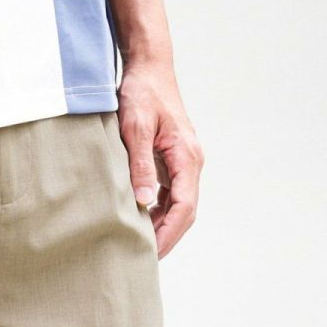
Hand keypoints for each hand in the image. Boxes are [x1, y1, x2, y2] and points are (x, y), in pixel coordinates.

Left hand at [117, 60, 203, 258]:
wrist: (149, 68)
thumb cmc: (142, 93)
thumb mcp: (135, 128)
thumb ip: (140, 165)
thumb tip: (142, 202)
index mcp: (187, 157)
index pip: (184, 208)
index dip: (169, 234)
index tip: (152, 253)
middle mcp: (190, 163)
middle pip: (184, 212)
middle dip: (166, 237)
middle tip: (142, 259)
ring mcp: (183, 163)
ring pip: (178, 206)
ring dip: (161, 226)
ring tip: (138, 246)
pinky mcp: (172, 161)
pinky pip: (169, 195)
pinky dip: (157, 212)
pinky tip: (139, 222)